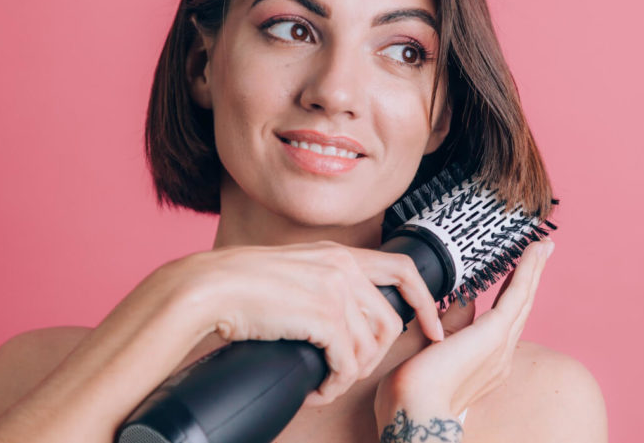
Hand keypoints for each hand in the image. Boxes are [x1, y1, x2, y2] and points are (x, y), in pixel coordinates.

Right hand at [177, 240, 444, 406]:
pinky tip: (316, 389)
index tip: (432, 327)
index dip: (425, 301)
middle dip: (375, 356)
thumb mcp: (294, 270)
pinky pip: (347, 364)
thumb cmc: (241, 285)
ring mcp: (335, 291)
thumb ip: (323, 281)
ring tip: (325, 383)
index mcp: (339, 254)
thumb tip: (341, 317)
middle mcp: (344, 267)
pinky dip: (333, 385)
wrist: (211, 287)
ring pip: (370, 347)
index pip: (403, 269)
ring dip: (349, 375)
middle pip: (390, 321)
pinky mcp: (323, 316)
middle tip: (348, 372)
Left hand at [373, 239, 553, 428]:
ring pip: (522, 299)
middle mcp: (498, 356)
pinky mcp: (495, 335)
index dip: (511, 293)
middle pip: (519, 308)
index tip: (515, 274)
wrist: (413, 410)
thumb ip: (450, 324)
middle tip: (541, 252)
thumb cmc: (411, 389)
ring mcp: (500, 346)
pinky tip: (535, 252)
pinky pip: (517, 295)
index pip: (502, 318)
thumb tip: (461, 299)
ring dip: (533, 270)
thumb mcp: (431, 348)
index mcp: (484, 362)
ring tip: (542, 247)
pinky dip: (528, 270)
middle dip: (530, 278)